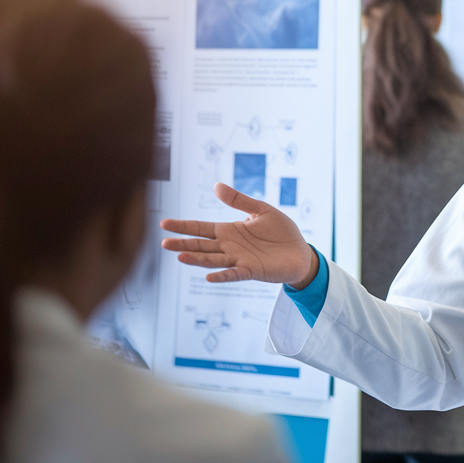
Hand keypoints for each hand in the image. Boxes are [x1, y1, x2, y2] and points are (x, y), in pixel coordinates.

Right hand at [160, 183, 317, 287]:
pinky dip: (222, 275)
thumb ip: (239, 200)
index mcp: (230, 231)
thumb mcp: (261, 210)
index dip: (184, 226)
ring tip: (180, 256)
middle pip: (202, 245)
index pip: (201, 228)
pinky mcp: (252, 271)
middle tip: (163, 243)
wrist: (300, 252)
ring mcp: (239, 260)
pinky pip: (234, 274)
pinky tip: (209, 276)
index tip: (164, 224)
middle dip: (183, 243)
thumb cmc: (281, 232)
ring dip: (197, 259)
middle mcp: (230, 247)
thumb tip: (216, 186)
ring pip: (213, 259)